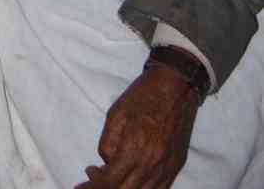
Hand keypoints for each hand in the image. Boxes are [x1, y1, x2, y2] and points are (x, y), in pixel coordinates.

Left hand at [75, 65, 199, 188]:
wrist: (176, 87)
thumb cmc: (142, 96)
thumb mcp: (116, 113)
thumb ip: (108, 142)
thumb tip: (106, 162)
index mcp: (134, 149)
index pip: (111, 181)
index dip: (95, 182)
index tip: (89, 171)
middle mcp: (152, 164)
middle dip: (107, 188)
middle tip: (95, 179)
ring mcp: (167, 167)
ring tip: (113, 181)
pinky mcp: (176, 165)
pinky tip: (134, 182)